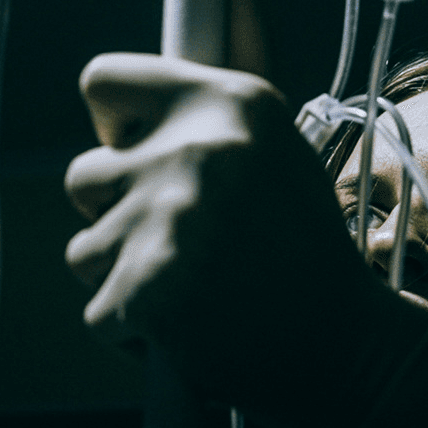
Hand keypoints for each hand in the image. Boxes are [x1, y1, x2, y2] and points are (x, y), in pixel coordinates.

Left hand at [62, 55, 403, 427]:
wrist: (345, 347)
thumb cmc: (307, 255)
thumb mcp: (276, 157)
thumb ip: (203, 128)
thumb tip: (122, 125)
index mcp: (230, 103)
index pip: (103, 80)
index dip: (113, 128)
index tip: (136, 157)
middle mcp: (194, 150)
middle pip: (82, 176)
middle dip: (114, 213)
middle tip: (176, 242)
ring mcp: (165, 221)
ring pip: (83, 250)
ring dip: (123, 274)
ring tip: (190, 288)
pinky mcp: (143, 291)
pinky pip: (98, 311)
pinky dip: (132, 329)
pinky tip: (189, 328)